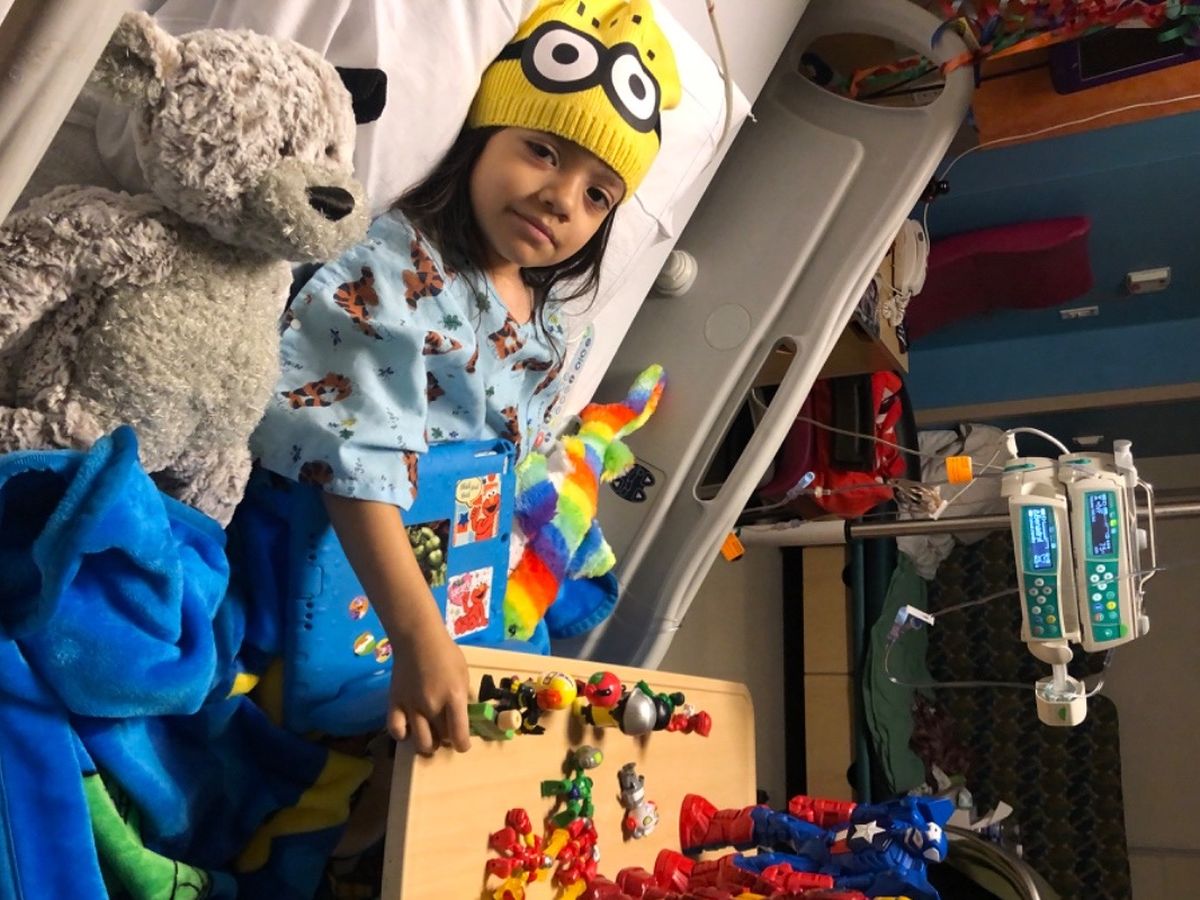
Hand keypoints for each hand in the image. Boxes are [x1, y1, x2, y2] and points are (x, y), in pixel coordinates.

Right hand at [387, 615, 470, 753]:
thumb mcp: (463, 674)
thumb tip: (463, 716)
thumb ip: (463, 697)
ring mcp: (412, 706)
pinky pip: (396, 730)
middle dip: (446, 740)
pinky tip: (409, 728)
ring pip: (420, 742)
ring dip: (428, 744)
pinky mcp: (395, 703)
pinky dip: (403, 734)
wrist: (418, 639)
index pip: (459, 734)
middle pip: (441, 739)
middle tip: (446, 731)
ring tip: (430, 735)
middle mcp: (432, 706)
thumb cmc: (446, 653)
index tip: (462, 744)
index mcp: (454, 697)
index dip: (462, 745)